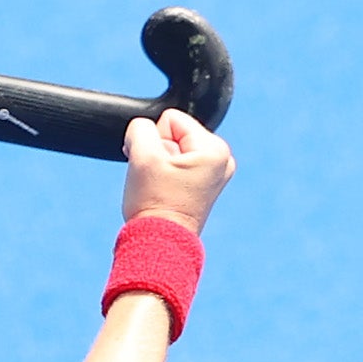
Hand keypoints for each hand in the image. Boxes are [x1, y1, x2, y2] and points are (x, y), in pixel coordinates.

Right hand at [121, 108, 233, 233]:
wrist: (159, 242)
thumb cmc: (154, 203)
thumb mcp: (142, 156)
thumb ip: (140, 128)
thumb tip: (142, 128)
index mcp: (215, 149)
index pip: (171, 120)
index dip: (154, 140)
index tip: (155, 166)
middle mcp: (222, 159)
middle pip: (175, 134)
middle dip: (158, 152)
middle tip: (157, 179)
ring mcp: (215, 173)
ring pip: (174, 149)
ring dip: (160, 164)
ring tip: (161, 186)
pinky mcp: (206, 185)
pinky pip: (179, 165)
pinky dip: (167, 175)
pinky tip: (166, 191)